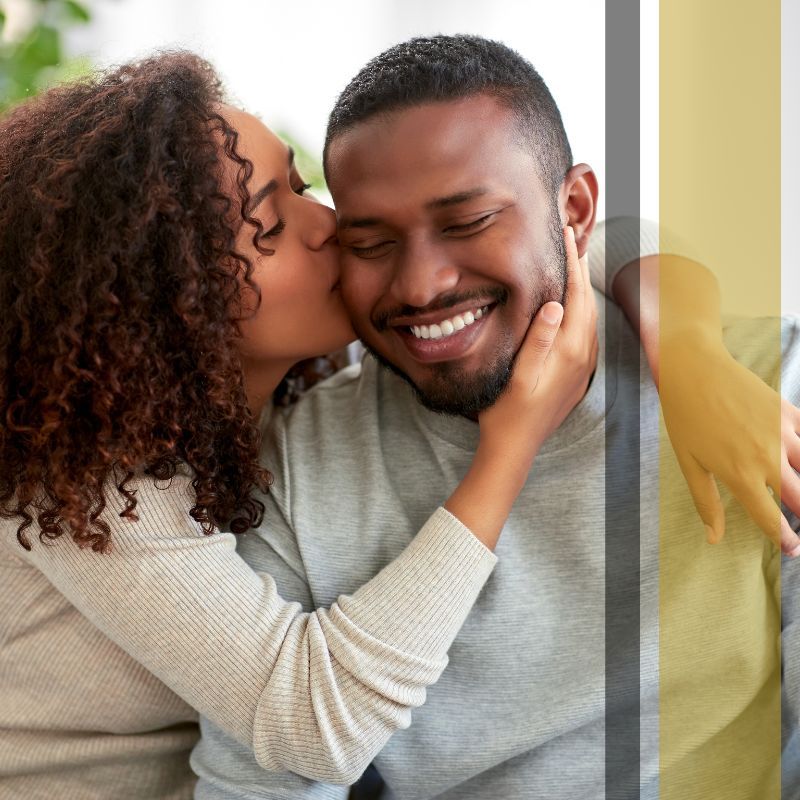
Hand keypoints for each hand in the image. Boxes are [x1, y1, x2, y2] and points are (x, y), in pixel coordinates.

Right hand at [478, 226, 597, 455]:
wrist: (515, 448)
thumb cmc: (508, 413)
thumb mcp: (518, 376)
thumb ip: (539, 341)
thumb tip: (556, 304)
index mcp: (570, 352)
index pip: (576, 295)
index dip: (572, 263)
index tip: (566, 234)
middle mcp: (583, 356)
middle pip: (586, 301)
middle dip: (580, 269)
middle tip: (570, 238)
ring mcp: (582, 367)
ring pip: (588, 316)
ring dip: (581, 288)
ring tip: (571, 264)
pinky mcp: (577, 375)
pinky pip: (585, 332)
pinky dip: (580, 310)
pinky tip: (569, 306)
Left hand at [661, 329, 799, 555]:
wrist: (695, 370)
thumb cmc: (686, 418)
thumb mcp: (689, 463)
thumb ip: (706, 502)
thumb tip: (714, 538)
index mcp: (740, 475)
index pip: (770, 517)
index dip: (784, 539)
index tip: (793, 550)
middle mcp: (767, 459)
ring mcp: (782, 434)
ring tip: (799, 493)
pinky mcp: (789, 413)